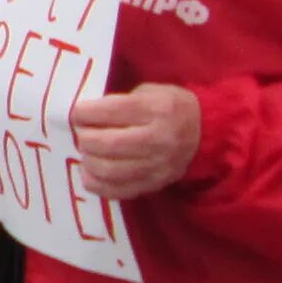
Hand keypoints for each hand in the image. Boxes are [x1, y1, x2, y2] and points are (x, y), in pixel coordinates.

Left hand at [71, 85, 203, 199]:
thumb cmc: (169, 107)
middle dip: (85, 137)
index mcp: (157, 110)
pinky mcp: (154, 185)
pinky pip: (118, 191)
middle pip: (107, 143)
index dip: (85, 113)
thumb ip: (120, 101)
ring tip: (86, 151)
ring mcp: (158, 166)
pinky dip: (96, 184)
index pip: (112, 111)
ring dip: (88, 160)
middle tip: (81, 132)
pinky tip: (89, 172)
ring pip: (109, 170)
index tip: (77, 113)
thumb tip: (85, 116)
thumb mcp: (149, 91)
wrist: (204, 134)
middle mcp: (159, 140)